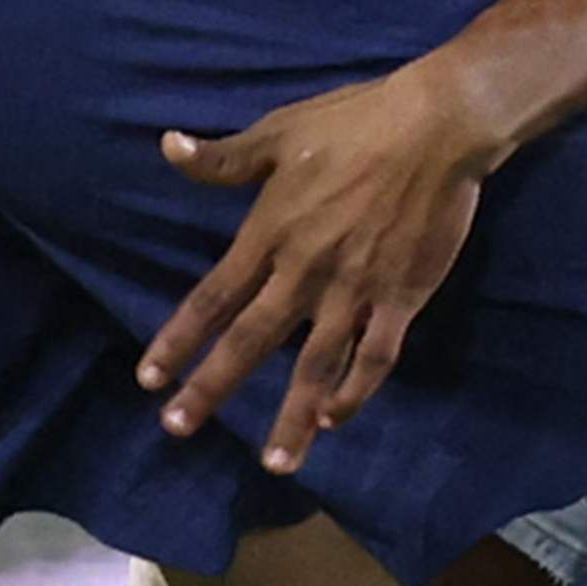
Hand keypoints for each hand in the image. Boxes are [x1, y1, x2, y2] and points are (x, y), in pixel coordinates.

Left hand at [139, 63, 508, 474]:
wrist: (438, 126)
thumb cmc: (354, 122)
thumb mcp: (278, 132)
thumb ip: (223, 158)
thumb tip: (166, 147)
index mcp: (271, 232)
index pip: (213, 297)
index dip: (179, 339)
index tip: (148, 377)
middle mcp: (306, 271)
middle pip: (251, 341)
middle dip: (211, 388)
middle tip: (176, 428)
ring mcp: (356, 289)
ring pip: (316, 368)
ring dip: (291, 418)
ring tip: (272, 463)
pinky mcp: (401, 298)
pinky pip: (375, 358)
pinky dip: (354, 393)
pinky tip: (335, 419)